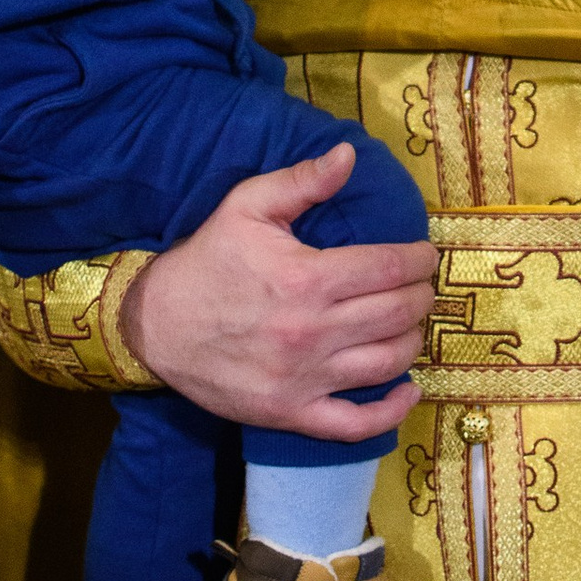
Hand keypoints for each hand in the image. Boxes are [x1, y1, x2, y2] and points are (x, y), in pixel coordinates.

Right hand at [121, 146, 434, 434]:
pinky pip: (355, 425)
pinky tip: (409, 391)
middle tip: (420, 285)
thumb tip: (348, 155)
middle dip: (420, 296)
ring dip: (412, 341)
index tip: (424, 255)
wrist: (156, 326)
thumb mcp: (245, 207)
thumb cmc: (206, 262)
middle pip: (396, 314)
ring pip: (387, 363)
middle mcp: (311, 332)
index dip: (418, 260)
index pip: (388, 269)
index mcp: (306, 279)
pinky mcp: (291, 413)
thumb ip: (301, 182)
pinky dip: (391, 412)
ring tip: (411, 323)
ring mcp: (304, 378)